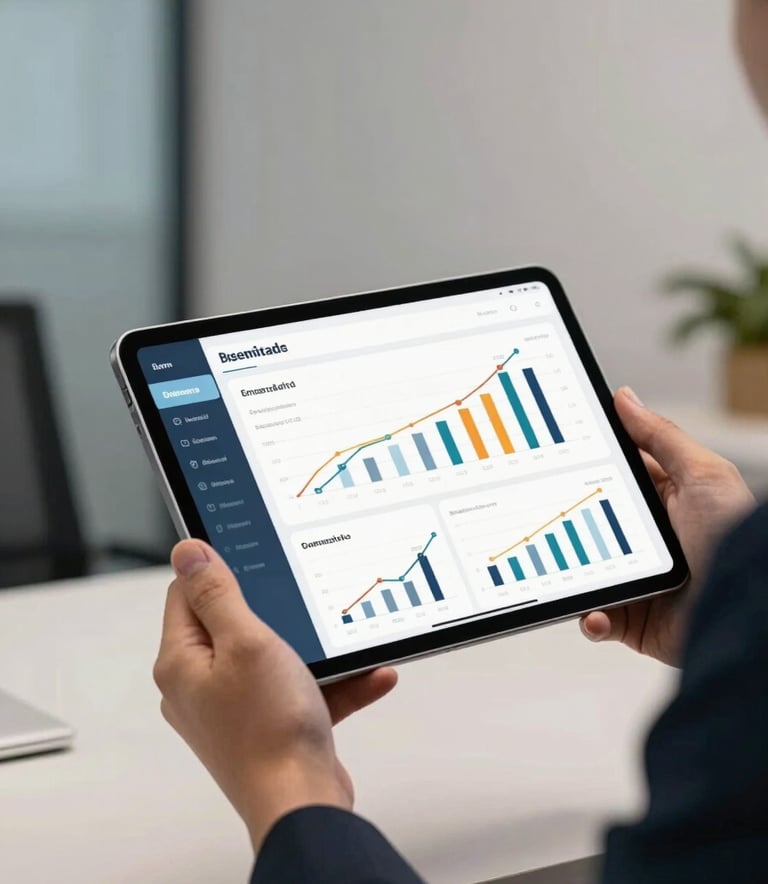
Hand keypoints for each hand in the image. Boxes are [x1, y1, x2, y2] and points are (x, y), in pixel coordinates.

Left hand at [154, 540, 396, 849]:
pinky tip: (369, 676)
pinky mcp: (267, 726)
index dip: (218, 571)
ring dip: (313, 649)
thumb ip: (216, 593)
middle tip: (302, 600)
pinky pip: (299, 689)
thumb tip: (187, 552)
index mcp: (183, 663)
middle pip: (230, 623)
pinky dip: (332, 682)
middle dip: (274, 611)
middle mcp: (201, 686)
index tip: (254, 559)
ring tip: (344, 644)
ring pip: (272, 657)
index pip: (185, 594)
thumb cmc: (270, 729)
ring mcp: (234, 709)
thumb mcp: (246, 641)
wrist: (302, 804)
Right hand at [580, 387, 755, 664]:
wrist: (747, 609)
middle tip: (542, 511)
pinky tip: (597, 610)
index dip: (585, 466)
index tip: (553, 456)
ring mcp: (638, 579)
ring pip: (585, 569)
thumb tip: (624, 398)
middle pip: (591, 522)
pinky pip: (598, 617)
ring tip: (562, 568)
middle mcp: (647, 540)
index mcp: (665, 502)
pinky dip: (591, 616)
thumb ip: (661, 436)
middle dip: (566, 519)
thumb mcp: (703, 475)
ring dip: (571, 571)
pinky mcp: (634, 619)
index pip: (616, 477)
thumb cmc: (735, 540)